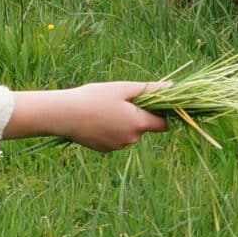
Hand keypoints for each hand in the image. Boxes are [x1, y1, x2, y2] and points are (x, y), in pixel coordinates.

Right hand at [4, 81, 169, 151]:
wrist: (64, 115)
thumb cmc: (94, 97)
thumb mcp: (123, 89)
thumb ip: (150, 89)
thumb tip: (173, 87)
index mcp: (138, 123)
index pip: (164, 124)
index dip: (162, 113)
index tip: (153, 103)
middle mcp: (131, 139)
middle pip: (144, 127)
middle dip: (137, 114)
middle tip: (120, 100)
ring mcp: (117, 146)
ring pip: (129, 132)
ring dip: (123, 122)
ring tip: (104, 109)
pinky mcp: (105, 149)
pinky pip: (115, 138)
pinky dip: (111, 129)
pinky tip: (96, 119)